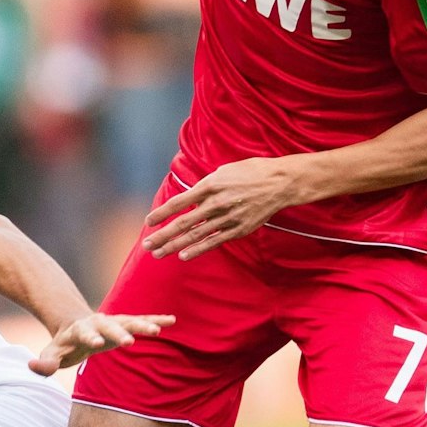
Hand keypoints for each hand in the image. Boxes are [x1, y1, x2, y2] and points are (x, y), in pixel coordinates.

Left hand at [32, 312, 174, 374]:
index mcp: (80, 330)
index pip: (84, 334)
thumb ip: (44, 362)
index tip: (96, 343)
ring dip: (144, 323)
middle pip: (109, 326)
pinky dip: (155, 319)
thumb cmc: (64, 344)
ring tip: (159, 330)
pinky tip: (172, 320)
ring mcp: (113, 321)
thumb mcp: (52, 353)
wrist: (75, 324)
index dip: (89, 338)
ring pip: (129, 320)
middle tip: (130, 341)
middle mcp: (98, 322)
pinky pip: (142, 319)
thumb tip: (33, 366)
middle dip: (119, 332)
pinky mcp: (125, 323)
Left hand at [142, 158, 300, 259]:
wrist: (279, 183)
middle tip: (147, 245)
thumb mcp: (223, 171)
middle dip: (162, 235)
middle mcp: (216, 203)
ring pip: (195, 235)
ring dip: (174, 245)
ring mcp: (227, 218)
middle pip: (183, 222)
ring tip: (158, 254)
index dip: (162, 213)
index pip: (179, 202)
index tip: (148, 222)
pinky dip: (197, 249)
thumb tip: (188, 198)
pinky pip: (214, 241)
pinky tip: (183, 255)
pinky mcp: (238, 229)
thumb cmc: (250, 173)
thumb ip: (205, 186)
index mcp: (210, 185)